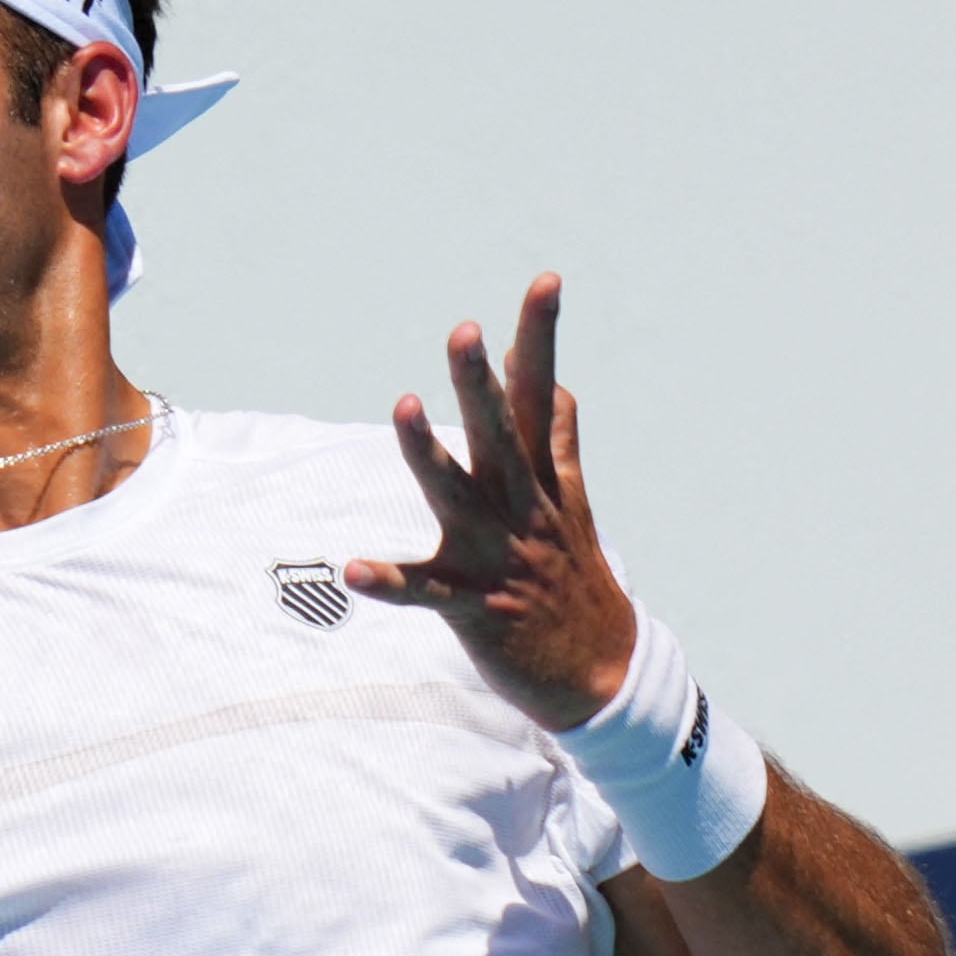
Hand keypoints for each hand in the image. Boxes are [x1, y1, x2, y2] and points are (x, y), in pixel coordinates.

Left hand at [344, 273, 639, 730]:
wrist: (604, 675)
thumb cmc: (577, 580)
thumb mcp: (573, 505)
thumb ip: (557, 443)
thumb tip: (557, 384)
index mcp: (542, 481)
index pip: (541, 396)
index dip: (539, 338)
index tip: (545, 279)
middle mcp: (523, 510)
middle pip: (499, 435)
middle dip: (480, 382)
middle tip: (464, 330)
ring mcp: (498, 558)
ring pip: (458, 497)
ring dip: (427, 452)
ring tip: (403, 404)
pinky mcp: (474, 609)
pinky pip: (425, 594)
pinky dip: (390, 581)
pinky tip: (352, 569)